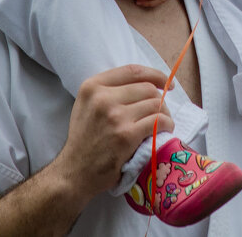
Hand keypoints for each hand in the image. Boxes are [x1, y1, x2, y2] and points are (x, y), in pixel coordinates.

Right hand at [51, 66, 175, 199]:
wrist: (75, 171)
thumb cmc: (84, 139)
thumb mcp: (86, 105)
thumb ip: (108, 90)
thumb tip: (144, 83)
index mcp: (92, 86)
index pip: (132, 71)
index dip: (155, 75)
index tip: (165, 83)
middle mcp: (102, 98)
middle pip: (147, 88)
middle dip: (160, 100)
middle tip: (161, 112)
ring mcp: (115, 116)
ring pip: (155, 104)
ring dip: (164, 114)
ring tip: (163, 123)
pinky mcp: (126, 135)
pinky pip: (157, 122)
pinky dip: (166, 125)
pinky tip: (164, 131)